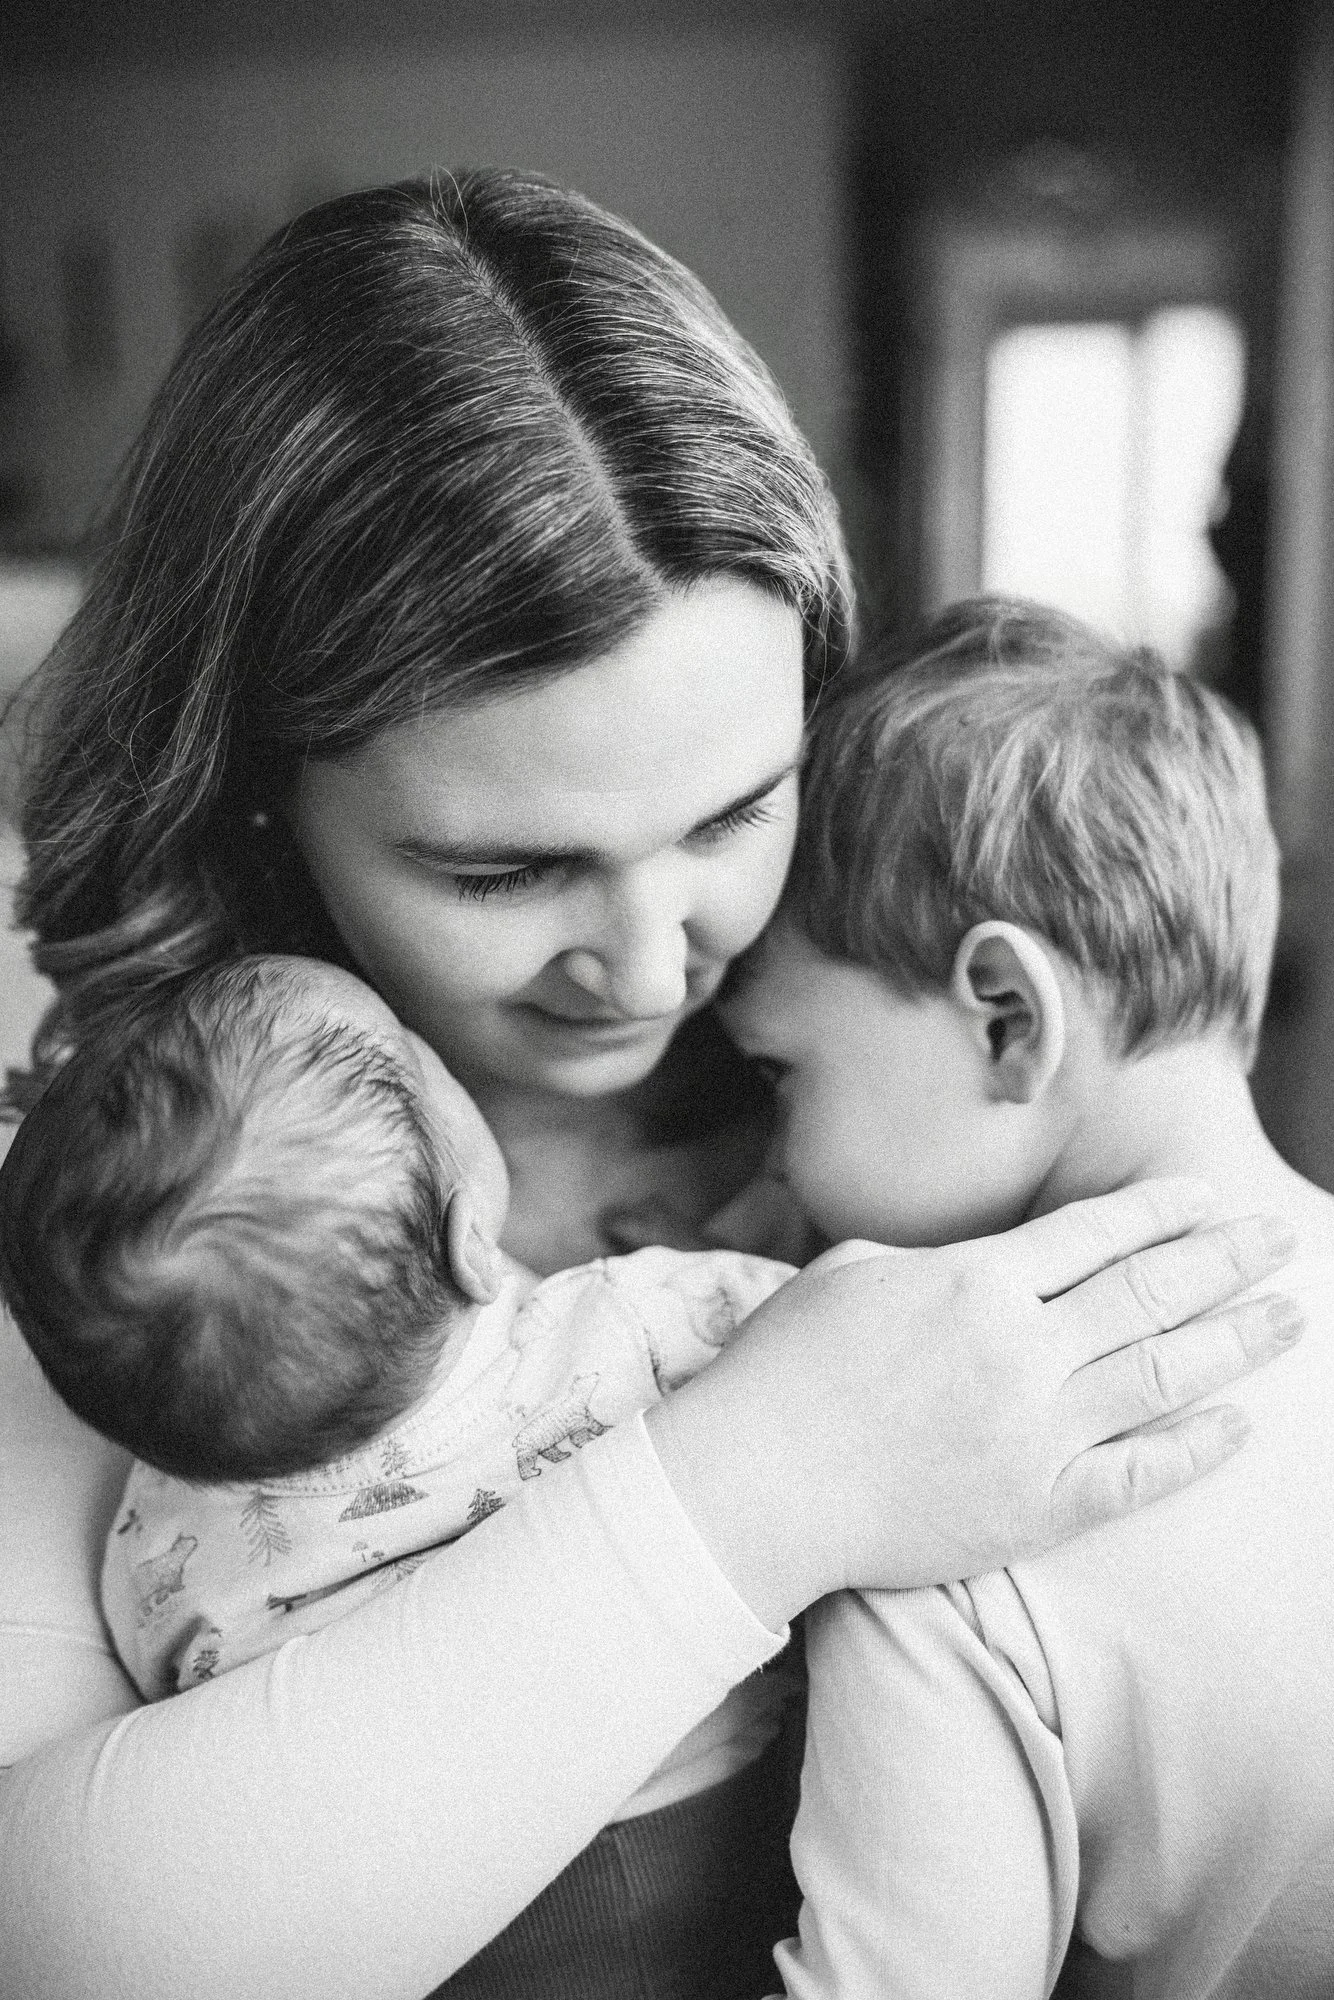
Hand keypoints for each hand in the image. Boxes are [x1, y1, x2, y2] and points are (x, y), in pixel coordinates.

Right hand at [644, 1179, 1299, 1627]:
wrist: (755, 1486)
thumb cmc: (786, 1369)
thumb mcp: (853, 1273)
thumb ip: (939, 1262)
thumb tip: (995, 1265)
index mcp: (975, 1280)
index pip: (1096, 1233)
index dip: (1160, 1211)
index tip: (1205, 1198)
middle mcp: (1021, 1350)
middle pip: (1149, 1292)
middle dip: (1225, 1260)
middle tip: (1280, 1239)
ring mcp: (1035, 1433)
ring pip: (1163, 1376)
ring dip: (1236, 1340)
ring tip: (1291, 1316)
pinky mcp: (1034, 1508)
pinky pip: (1137, 1477)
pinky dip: (1195, 1448)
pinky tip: (1239, 1424)